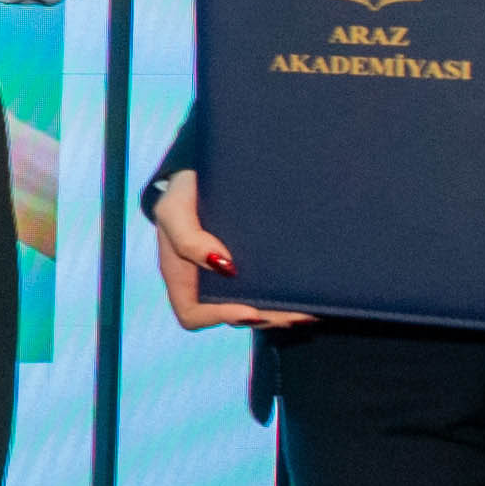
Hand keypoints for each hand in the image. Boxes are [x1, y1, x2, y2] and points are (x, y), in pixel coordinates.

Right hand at [153, 168, 305, 332]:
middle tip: (294, 314)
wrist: (203, 168)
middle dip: (265, 317)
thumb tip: (223, 266)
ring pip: (255, 306)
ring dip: (282, 312)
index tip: (250, 309)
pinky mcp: (254, 264)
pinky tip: (311, 294)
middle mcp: (206, 282)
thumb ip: (187, 238)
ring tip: (309, 310)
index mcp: (181, 276)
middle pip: (232, 314)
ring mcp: (231, 276)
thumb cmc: (182, 191)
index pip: (192, 313)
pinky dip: (290, 294)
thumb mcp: (173, 209)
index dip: (220, 317)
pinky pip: (269, 287)